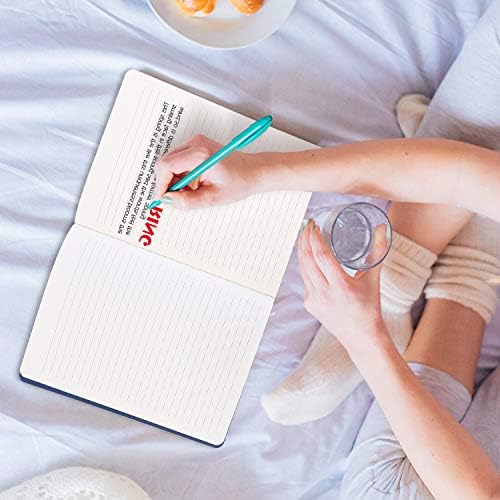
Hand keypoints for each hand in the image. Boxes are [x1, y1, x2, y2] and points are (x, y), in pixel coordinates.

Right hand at [154, 134, 264, 208]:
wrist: (253, 171)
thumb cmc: (239, 181)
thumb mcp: (213, 197)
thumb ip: (188, 201)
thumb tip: (169, 200)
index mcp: (200, 154)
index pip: (166, 166)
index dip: (161, 184)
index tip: (163, 198)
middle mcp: (196, 143)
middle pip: (165, 163)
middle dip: (168, 183)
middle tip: (178, 198)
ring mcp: (196, 142)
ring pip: (171, 162)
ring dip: (175, 180)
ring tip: (191, 191)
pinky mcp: (197, 145)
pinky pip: (179, 161)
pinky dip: (181, 175)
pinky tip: (194, 184)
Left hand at [298, 220, 387, 351]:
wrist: (360, 336)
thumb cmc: (369, 307)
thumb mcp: (374, 279)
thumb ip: (378, 252)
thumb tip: (382, 228)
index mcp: (341, 287)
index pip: (322, 257)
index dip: (315, 239)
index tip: (314, 225)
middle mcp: (324, 294)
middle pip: (307, 260)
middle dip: (304, 239)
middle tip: (308, 225)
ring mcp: (314, 300)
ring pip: (302, 268)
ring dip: (302, 250)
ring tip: (305, 235)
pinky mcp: (309, 304)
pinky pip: (304, 279)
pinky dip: (305, 264)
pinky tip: (307, 254)